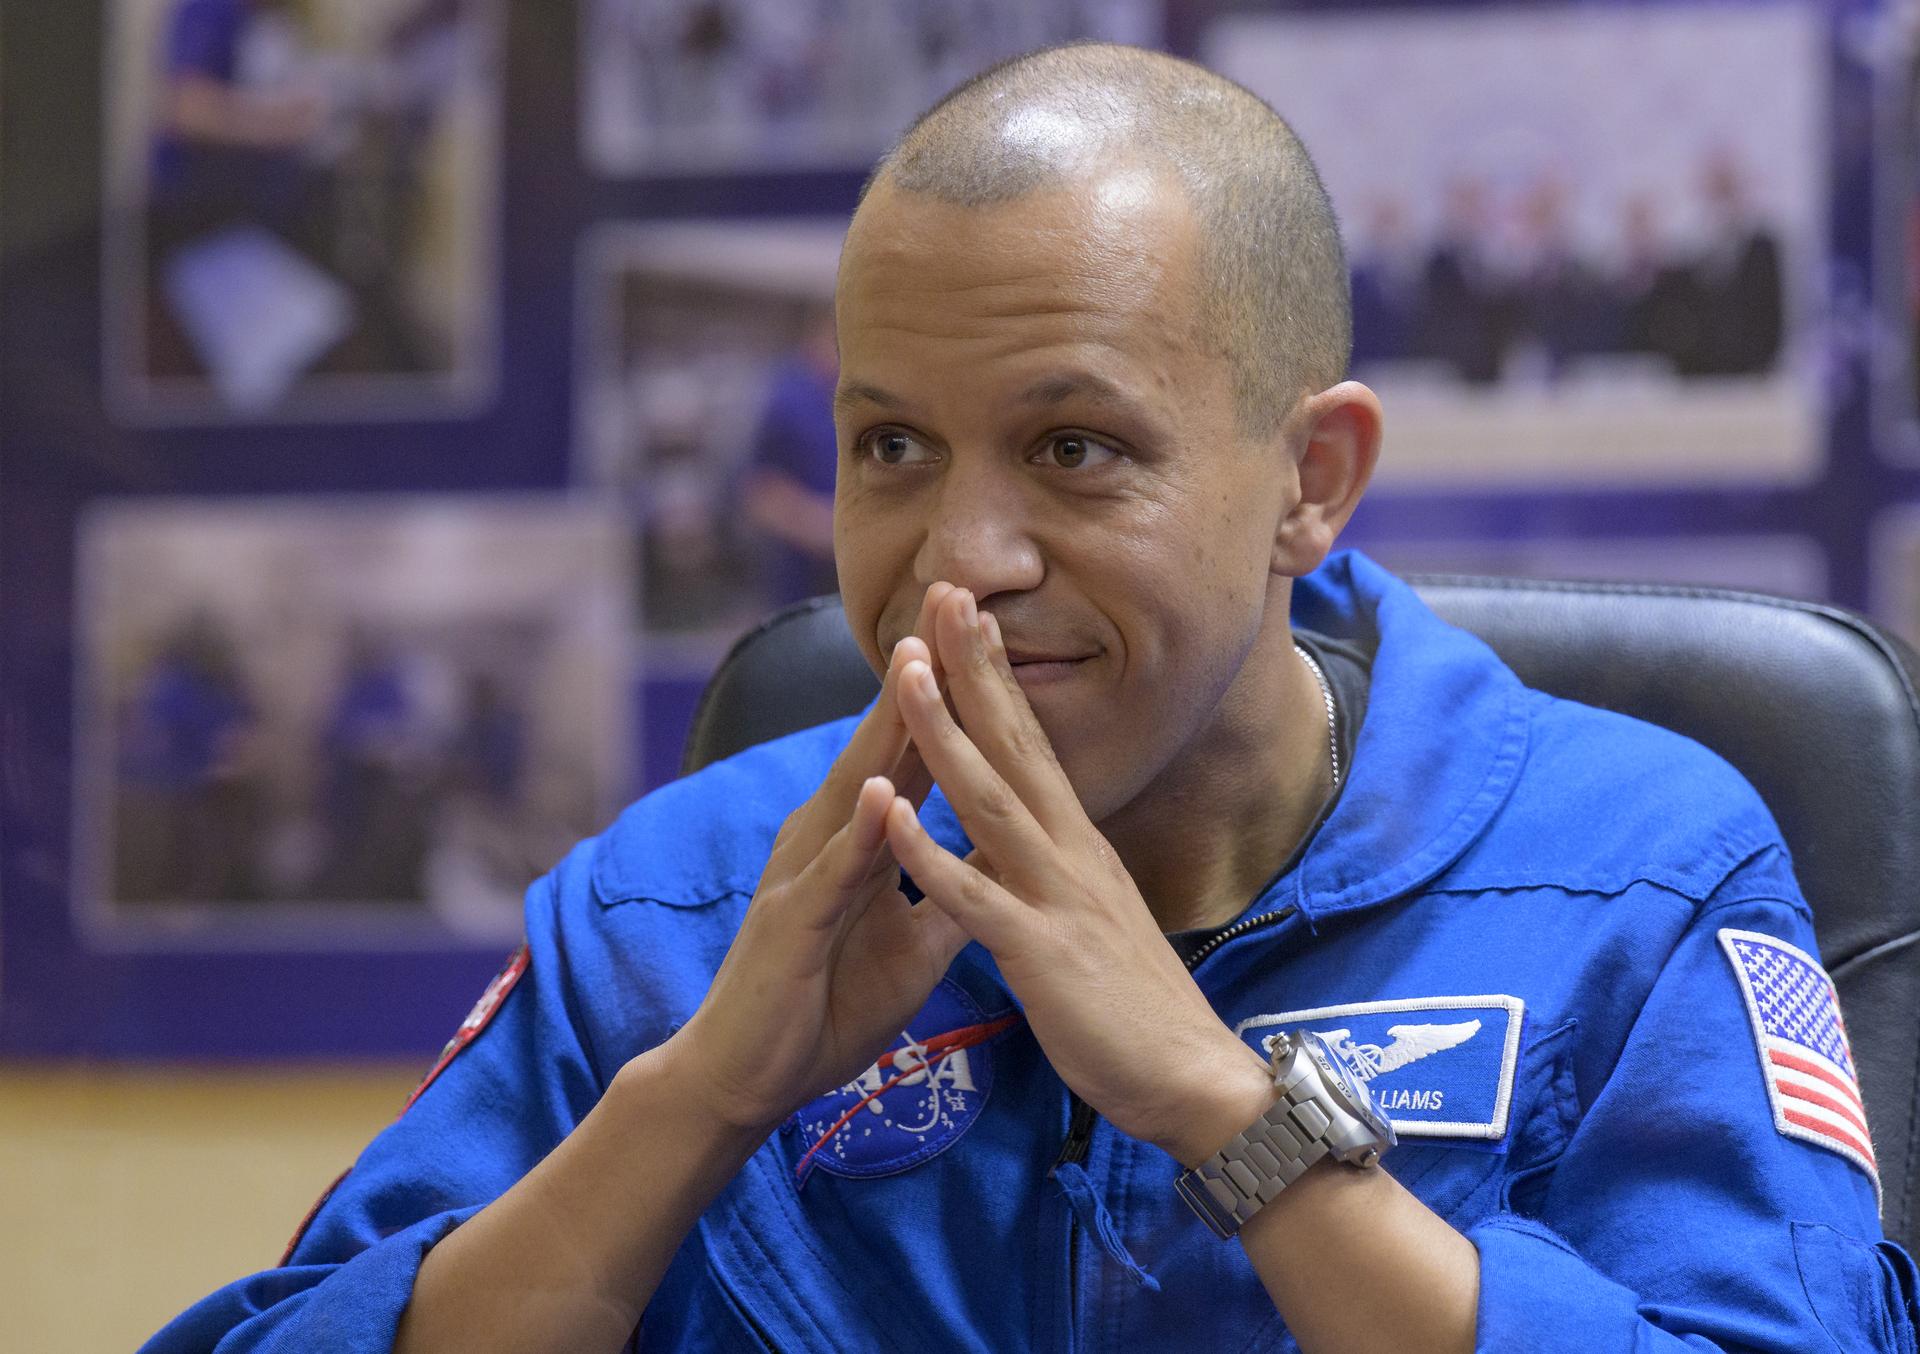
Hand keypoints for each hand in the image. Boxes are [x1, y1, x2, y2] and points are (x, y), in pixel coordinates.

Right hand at [671, 584, 970, 1136]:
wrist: (748, 1077)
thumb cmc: (824, 1000)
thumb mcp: (910, 939)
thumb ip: (947, 886)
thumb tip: (999, 849)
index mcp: (858, 836)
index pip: (912, 745)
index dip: (950, 686)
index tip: (987, 622)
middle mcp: (825, 836)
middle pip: (880, 738)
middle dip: (919, 667)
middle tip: (952, 589)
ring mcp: (804, 874)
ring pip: (853, 786)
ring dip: (886, 725)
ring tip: (919, 658)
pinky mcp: (790, 924)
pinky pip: (831, 873)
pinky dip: (860, 832)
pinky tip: (883, 791)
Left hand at [881, 587, 1273, 1165]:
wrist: (1194, 1083)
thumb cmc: (1136, 1011)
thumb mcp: (1090, 920)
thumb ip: (1053, 873)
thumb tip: (1020, 840)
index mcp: (1076, 846)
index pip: (1031, 743)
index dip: (994, 677)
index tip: (965, 615)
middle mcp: (1070, 853)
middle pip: (1015, 743)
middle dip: (974, 667)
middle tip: (943, 592)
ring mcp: (1057, 897)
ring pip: (990, 799)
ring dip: (946, 732)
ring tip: (907, 670)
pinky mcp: (1042, 952)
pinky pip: (975, 897)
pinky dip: (931, 854)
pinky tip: (893, 816)